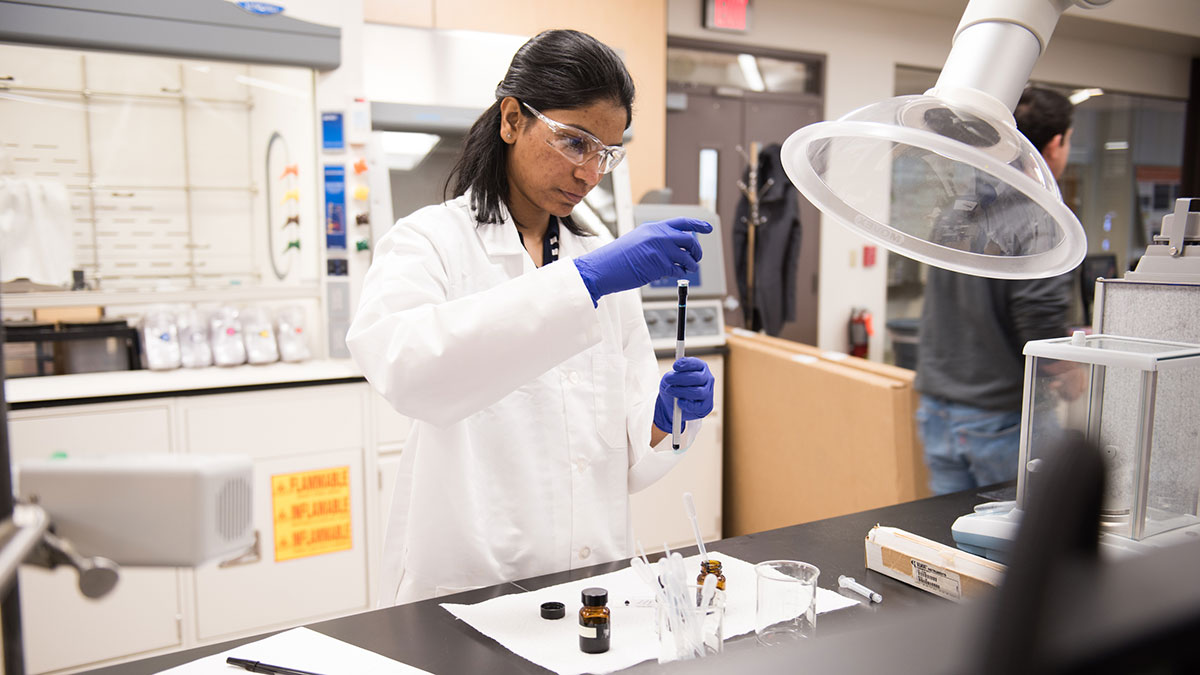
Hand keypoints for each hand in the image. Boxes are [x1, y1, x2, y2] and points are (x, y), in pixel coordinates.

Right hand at [574, 218, 711, 304]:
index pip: (682, 223)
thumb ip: (657, 241)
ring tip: (689, 269)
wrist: (604, 267)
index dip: (698, 225)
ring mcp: (660, 250)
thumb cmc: (618, 258)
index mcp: (653, 228)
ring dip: (692, 265)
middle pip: (689, 240)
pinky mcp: (659, 264)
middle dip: (697, 250)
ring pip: (687, 257)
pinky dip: (680, 274)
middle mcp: (659, 235)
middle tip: (696, 257)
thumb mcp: (638, 241)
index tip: (708, 227)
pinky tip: (676, 274)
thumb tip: (676, 247)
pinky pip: (679, 270)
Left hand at [653, 357, 714, 433]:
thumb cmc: (674, 386)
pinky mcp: (706, 406)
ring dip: (681, 391)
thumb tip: (673, 377)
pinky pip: (698, 406)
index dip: (686, 364)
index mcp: (700, 367)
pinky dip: (687, 404)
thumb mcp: (670, 378)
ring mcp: (708, 393)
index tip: (674, 366)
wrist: (674, 404)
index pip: (696, 363)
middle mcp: (707, 378)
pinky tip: (679, 402)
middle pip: (697, 377)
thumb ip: (672, 376)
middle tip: (668, 380)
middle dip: (680, 378)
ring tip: (670, 391)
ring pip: (698, 392)